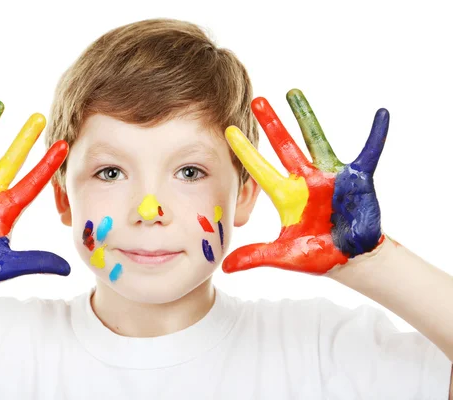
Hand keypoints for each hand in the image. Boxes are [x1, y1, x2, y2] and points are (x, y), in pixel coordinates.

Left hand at [223, 89, 388, 274]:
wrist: (351, 259)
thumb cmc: (318, 254)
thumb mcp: (284, 256)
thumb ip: (255, 257)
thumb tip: (223, 268)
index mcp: (287, 196)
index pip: (260, 170)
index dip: (245, 152)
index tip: (228, 131)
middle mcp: (306, 180)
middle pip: (284, 146)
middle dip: (270, 124)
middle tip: (256, 100)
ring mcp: (331, 176)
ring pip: (316, 139)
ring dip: (305, 116)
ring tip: (292, 92)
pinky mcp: (358, 178)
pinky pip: (370, 152)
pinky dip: (377, 135)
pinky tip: (382, 114)